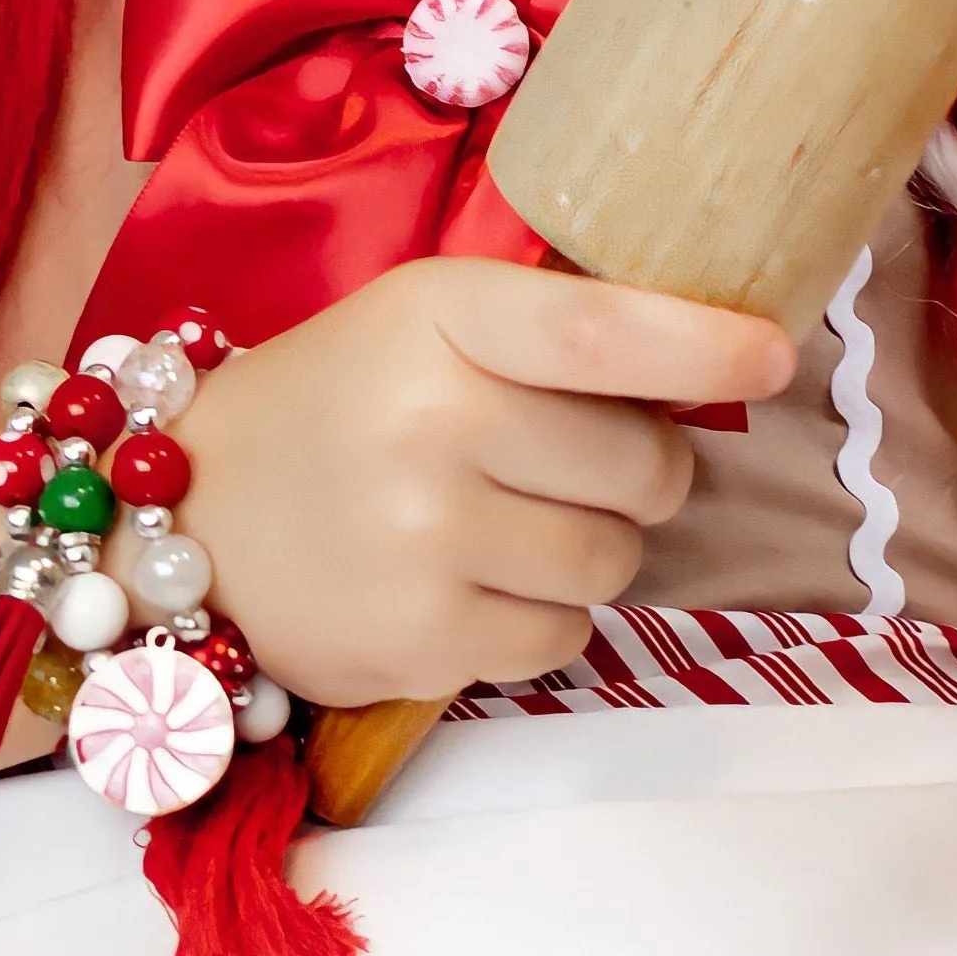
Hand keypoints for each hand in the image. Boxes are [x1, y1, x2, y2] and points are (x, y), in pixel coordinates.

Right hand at [168, 258, 793, 705]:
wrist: (180, 523)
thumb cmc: (334, 409)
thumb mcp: (423, 326)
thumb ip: (553, 336)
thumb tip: (726, 361)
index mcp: (438, 317)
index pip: (603, 329)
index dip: (704, 342)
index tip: (776, 354)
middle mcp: (432, 421)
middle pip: (644, 467)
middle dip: (636, 476)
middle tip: (563, 468)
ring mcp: (425, 538)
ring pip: (615, 561)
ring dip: (590, 553)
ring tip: (502, 531)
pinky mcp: (421, 638)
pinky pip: (563, 637)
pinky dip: (539, 620)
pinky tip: (465, 587)